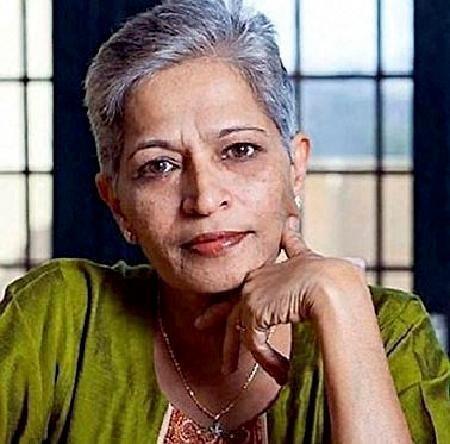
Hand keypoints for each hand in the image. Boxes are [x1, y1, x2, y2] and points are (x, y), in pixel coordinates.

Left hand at [195, 215, 367, 384]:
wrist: (331, 283)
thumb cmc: (329, 275)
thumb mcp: (308, 260)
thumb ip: (294, 247)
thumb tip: (291, 223)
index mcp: (269, 269)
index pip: (245, 282)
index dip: (232, 291)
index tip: (215, 298)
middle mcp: (256, 279)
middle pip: (232, 303)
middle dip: (215, 315)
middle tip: (200, 323)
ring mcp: (252, 294)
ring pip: (237, 327)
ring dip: (232, 351)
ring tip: (228, 369)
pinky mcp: (254, 312)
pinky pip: (255, 343)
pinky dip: (267, 360)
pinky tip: (279, 372)